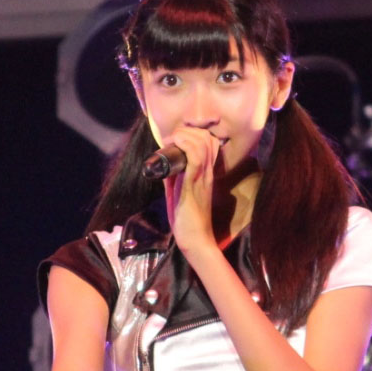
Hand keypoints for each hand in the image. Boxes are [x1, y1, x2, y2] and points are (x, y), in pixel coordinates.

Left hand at [162, 127, 220, 254]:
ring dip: (184, 135)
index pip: (209, 143)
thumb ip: (173, 179)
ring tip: (171, 141)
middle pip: (206, 138)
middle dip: (187, 130)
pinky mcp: (194, 184)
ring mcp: (203, 177)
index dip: (194, 134)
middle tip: (171, 139)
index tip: (175, 139)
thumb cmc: (187, 220)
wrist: (195, 239)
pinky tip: (174, 144)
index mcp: (206, 174)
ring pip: (202, 143)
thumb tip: (162, 166)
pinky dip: (184, 144)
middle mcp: (208, 172)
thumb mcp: (178, 193)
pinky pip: (195, 157)